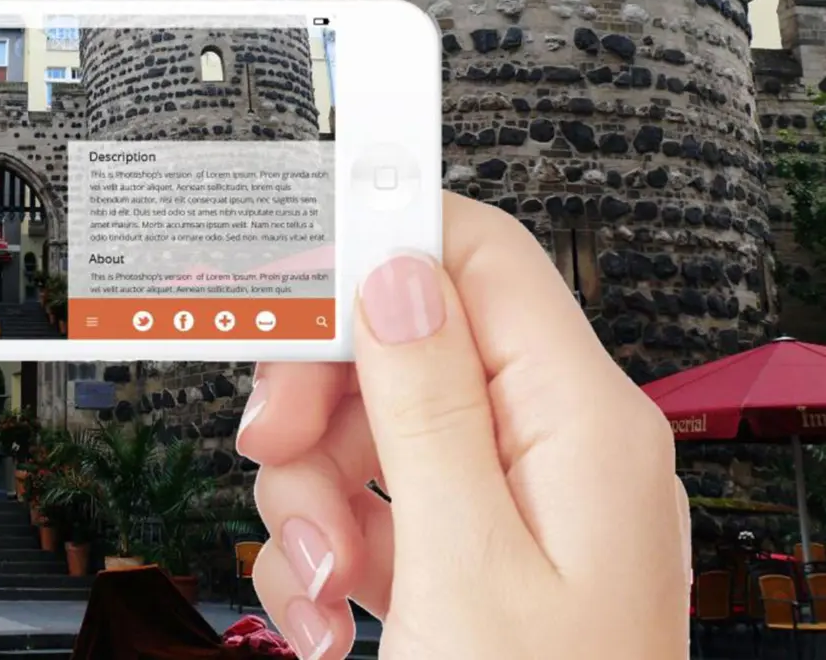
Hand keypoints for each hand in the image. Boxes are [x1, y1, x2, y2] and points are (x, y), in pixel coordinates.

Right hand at [237, 192, 688, 659]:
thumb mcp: (465, 567)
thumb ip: (429, 407)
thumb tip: (398, 274)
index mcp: (580, 428)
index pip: (477, 260)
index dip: (378, 240)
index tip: (291, 249)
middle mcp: (553, 451)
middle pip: (403, 344)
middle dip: (318, 396)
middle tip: (272, 445)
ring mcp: (510, 507)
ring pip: (370, 428)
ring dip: (309, 495)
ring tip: (318, 578)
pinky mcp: (467, 556)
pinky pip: (372, 504)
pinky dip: (326, 549)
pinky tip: (328, 611)